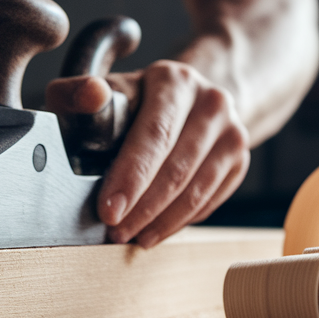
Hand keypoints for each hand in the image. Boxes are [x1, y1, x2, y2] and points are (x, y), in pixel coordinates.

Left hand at [46, 60, 250, 247]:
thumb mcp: (101, 94)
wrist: (182, 103)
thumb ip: (79, 93)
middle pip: (178, 168)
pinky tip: (155, 229)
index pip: (155, 135)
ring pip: (196, 191)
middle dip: (142, 208)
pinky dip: (179, 222)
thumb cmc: (132, 104)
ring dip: (161, 221)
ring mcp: (232, 132)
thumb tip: (92, 95)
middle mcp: (211, 102)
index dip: (131, 177)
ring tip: (132, 236)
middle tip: (115, 231)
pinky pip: (209, 202)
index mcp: (175, 81)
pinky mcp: (240, 160)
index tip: (109, 210)